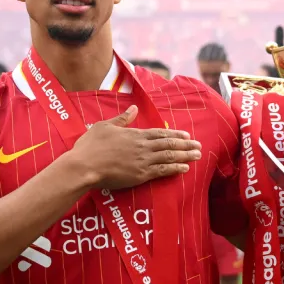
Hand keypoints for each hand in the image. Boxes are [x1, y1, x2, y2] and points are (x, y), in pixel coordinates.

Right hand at [69, 105, 201, 190]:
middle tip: (199, 145)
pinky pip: (162, 171)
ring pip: (169, 156)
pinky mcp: (140, 175)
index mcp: (135, 134)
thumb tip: (135, 108)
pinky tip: (185, 168)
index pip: (160, 133)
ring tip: (197, 155)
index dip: (175, 135)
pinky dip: (175, 169)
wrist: (84, 165)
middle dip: (186, 145)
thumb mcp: (105, 126)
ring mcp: (143, 161)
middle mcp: (142, 146)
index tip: (187, 135)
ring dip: (185, 155)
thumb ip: (122, 118)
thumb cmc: (90, 146)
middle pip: (169, 144)